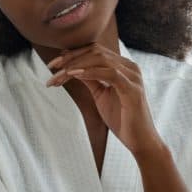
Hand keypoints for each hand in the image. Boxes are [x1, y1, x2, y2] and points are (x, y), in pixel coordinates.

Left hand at [46, 43, 162, 156]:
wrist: (140, 141)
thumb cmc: (122, 119)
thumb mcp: (101, 95)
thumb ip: (91, 79)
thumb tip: (73, 68)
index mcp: (123, 67)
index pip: (96, 50)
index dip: (73, 54)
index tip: (54, 64)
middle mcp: (130, 67)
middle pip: (96, 51)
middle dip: (71, 57)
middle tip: (51, 67)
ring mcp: (132, 77)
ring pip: (100, 59)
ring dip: (76, 65)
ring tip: (58, 75)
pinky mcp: (132, 89)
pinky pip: (110, 73)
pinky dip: (90, 72)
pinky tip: (74, 75)